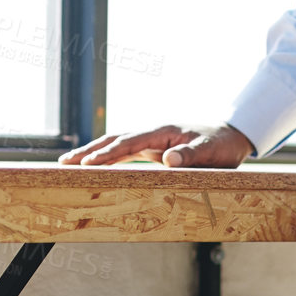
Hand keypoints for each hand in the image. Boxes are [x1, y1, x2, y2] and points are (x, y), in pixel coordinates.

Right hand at [57, 123, 254, 167]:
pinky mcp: (153, 146)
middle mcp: (153, 132)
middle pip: (114, 139)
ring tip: (69, 162)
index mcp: (163, 131)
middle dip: (89, 150)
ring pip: (116, 143)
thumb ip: (191, 155)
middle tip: (64, 162)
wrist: (231, 134)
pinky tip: (94, 164)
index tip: (87, 163)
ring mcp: (151, 138)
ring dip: (93, 152)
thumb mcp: (211, 152)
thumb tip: (167, 160)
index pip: (129, 142)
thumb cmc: (222, 144)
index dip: (107, 154)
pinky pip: (125, 150)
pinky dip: (107, 156)